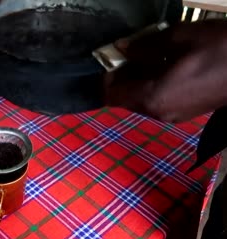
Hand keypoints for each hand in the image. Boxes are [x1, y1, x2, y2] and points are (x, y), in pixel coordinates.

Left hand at [104, 19, 226, 122]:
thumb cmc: (222, 50)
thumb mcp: (181, 38)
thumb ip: (146, 45)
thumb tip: (123, 48)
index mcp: (153, 98)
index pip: (111, 95)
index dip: (107, 77)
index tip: (114, 58)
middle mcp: (159, 113)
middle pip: (125, 99)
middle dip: (124, 76)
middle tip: (133, 52)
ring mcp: (173, 116)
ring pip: (141, 100)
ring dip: (139, 80)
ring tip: (151, 55)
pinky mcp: (185, 113)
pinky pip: (157, 101)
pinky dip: (153, 85)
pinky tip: (167, 65)